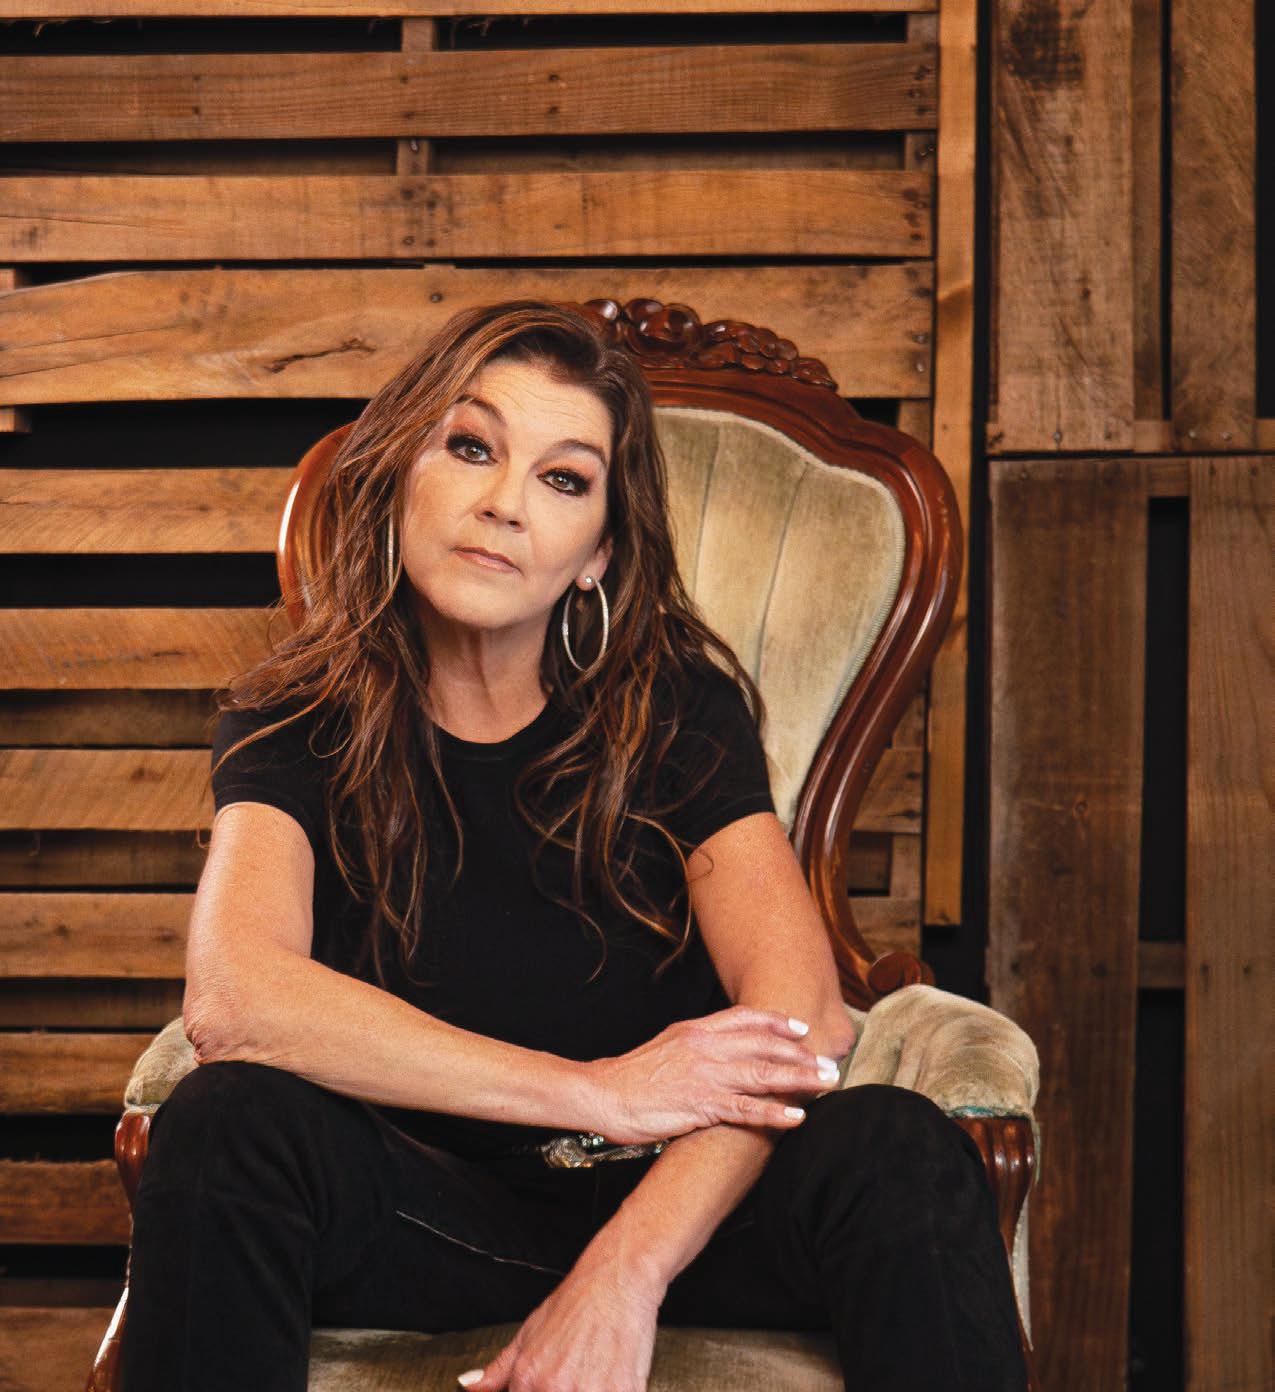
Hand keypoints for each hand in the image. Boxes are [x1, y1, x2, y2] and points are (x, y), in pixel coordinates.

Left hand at [456, 1240, 663, 1391]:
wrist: (619, 1279)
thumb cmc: (576, 1302)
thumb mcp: (529, 1332)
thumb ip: (499, 1369)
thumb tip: (469, 1386)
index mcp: (528, 1380)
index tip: (547, 1383)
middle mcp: (556, 1390)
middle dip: (561, 1391)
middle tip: (572, 1372)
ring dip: (586, 1390)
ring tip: (589, 1373)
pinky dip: (612, 1390)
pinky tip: (608, 1376)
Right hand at [585, 1004, 843, 1144]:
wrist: (603, 1094)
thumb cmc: (633, 1075)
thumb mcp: (668, 1045)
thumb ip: (698, 1043)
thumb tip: (725, 1048)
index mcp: (696, 1029)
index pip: (745, 1018)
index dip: (777, 1023)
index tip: (802, 1029)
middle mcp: (704, 1046)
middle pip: (763, 1046)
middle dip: (800, 1055)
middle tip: (828, 1063)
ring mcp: (704, 1075)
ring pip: (762, 1074)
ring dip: (799, 1079)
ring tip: (825, 1083)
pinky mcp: (700, 1105)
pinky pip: (745, 1109)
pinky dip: (774, 1113)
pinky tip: (797, 1117)